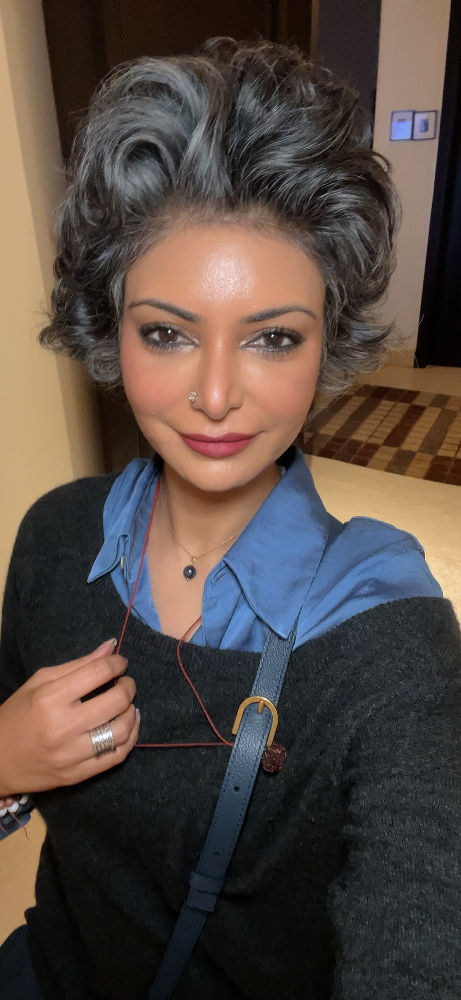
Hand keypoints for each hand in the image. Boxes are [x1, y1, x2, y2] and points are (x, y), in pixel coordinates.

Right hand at [0, 640, 139, 795]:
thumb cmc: (16, 715)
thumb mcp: (39, 682)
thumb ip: (77, 665)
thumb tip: (111, 647)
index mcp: (50, 698)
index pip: (97, 673)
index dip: (117, 664)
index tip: (121, 663)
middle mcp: (63, 726)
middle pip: (116, 701)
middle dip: (128, 686)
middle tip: (126, 683)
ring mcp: (72, 754)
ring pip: (121, 731)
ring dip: (132, 712)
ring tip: (128, 704)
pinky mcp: (78, 775)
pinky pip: (116, 756)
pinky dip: (130, 738)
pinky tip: (128, 726)